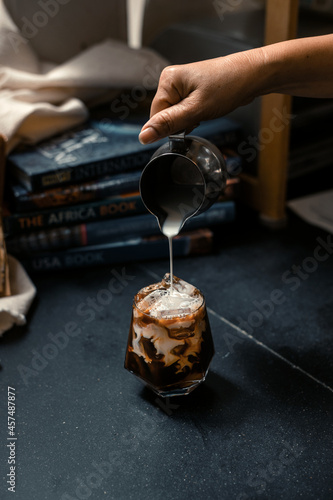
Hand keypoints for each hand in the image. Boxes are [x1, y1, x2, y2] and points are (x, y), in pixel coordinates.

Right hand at [139, 51, 261, 143]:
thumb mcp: (196, 110)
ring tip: (205, 110)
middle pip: (164, 116)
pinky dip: (194, 117)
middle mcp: (171, 81)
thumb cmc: (228, 86)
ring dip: (189, 120)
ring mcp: (181, 86)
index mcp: (167, 81)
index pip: (155, 116)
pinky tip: (206, 110)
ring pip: (175, 116)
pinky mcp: (190, 91)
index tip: (189, 122)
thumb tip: (143, 137)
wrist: (252, 76)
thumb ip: (168, 124)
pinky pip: (185, 112)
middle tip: (199, 115)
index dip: (171, 126)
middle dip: (180, 123)